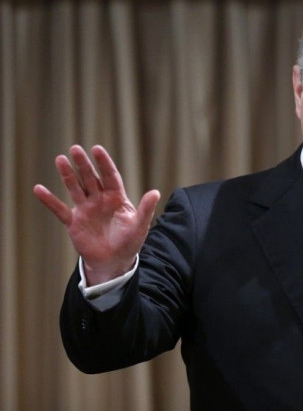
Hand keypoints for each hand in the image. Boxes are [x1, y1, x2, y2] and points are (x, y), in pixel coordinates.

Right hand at [33, 145, 159, 285]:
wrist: (114, 262)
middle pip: (91, 178)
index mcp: (117, 198)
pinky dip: (50, 200)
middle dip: (83, 164)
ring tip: (60, 159)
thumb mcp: (140, 226)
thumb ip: (146, 209)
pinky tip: (38, 189)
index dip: (104, 163)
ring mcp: (86, 210)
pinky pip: (59, 210)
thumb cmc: (129, 242)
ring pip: (76, 188)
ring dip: (68, 175)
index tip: (96, 149)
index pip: (110, 176)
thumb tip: (156, 192)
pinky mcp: (74, 222)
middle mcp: (100, 200)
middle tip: (75, 148)